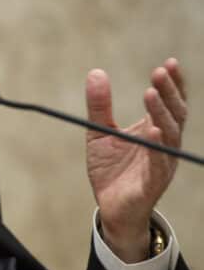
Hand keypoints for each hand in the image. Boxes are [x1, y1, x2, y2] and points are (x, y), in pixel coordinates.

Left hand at [85, 58, 185, 262]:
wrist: (110, 207)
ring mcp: (161, 163)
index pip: (168, 103)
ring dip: (161, 113)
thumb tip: (96, 72)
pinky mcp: (152, 183)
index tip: (169, 63)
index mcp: (154, 130)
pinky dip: (158, 147)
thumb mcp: (99, 132)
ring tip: (151, 93)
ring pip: (169, 135)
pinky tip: (154, 131)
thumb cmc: (111, 169)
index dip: (172, 84)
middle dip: (169, 92)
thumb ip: (99, 105)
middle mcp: (163, 144)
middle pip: (174, 114)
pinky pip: (159, 164)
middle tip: (159, 71)